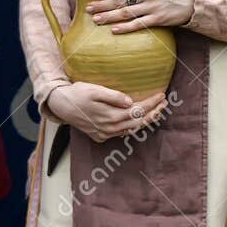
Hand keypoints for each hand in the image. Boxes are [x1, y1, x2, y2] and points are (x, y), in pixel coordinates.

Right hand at [47, 82, 168, 142]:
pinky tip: (139, 120)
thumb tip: (130, 101)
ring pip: (131, 129)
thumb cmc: (78, 93)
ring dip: (145, 121)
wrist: (60, 105)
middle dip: (154, 112)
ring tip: (157, 111)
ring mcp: (105, 134)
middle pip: (138, 122)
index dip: (152, 103)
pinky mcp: (100, 136)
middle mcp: (110, 128)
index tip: (162, 95)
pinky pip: (121, 133)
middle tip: (165, 103)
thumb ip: (113, 96)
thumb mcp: (94, 90)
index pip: (138, 110)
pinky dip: (132, 127)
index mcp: (111, 116)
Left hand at [90, 0, 194, 33]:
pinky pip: (138, 24)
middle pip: (120, 0)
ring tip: (97, 19)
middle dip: (102, 5)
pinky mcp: (158, 19)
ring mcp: (153, 7)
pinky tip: (114, 29)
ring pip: (126, 13)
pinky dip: (125, 27)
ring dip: (109, 17)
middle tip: (88, 9)